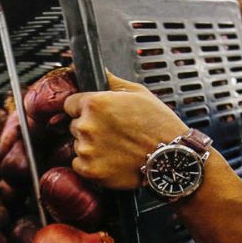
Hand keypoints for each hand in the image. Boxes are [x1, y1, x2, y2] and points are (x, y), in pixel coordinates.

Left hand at [63, 72, 187, 189]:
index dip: (82, 108)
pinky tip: (111, 160)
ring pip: (78, 145)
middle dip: (90, 128)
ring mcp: (87, 150)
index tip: (95, 115)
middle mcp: (87, 126)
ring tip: (116, 147)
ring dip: (91, 146)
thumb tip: (101, 72)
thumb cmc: (158, 125)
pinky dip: (91, 164)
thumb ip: (113, 82)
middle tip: (113, 132)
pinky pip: (79, 165)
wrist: (171, 157)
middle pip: (75, 125)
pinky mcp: (90, 170)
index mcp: (95, 104)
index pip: (70, 104)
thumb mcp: (139, 93)